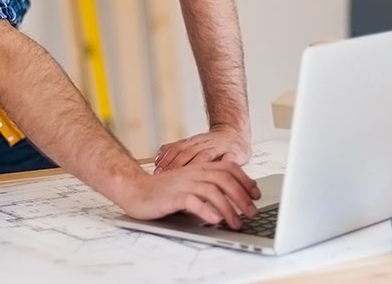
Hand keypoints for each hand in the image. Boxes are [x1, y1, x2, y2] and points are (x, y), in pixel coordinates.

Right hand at [119, 162, 260, 228]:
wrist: (135, 189)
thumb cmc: (163, 191)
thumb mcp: (189, 184)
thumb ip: (207, 186)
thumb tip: (232, 197)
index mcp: (199, 168)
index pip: (228, 168)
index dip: (245, 180)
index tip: (256, 195)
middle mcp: (193, 173)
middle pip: (224, 179)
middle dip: (242, 197)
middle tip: (251, 213)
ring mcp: (183, 183)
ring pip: (212, 191)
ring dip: (228, 208)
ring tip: (235, 223)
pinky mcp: (172, 196)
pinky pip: (193, 201)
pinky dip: (206, 210)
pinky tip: (215, 220)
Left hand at [154, 125, 250, 173]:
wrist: (234, 132)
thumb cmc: (211, 144)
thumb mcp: (192, 144)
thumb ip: (176, 150)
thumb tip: (157, 158)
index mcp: (193, 142)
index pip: (177, 149)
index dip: (167, 160)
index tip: (157, 172)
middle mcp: (204, 144)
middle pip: (187, 153)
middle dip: (175, 165)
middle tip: (166, 177)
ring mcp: (219, 148)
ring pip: (204, 156)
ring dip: (193, 168)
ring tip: (185, 180)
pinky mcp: (234, 154)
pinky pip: (227, 161)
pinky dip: (220, 168)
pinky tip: (214, 177)